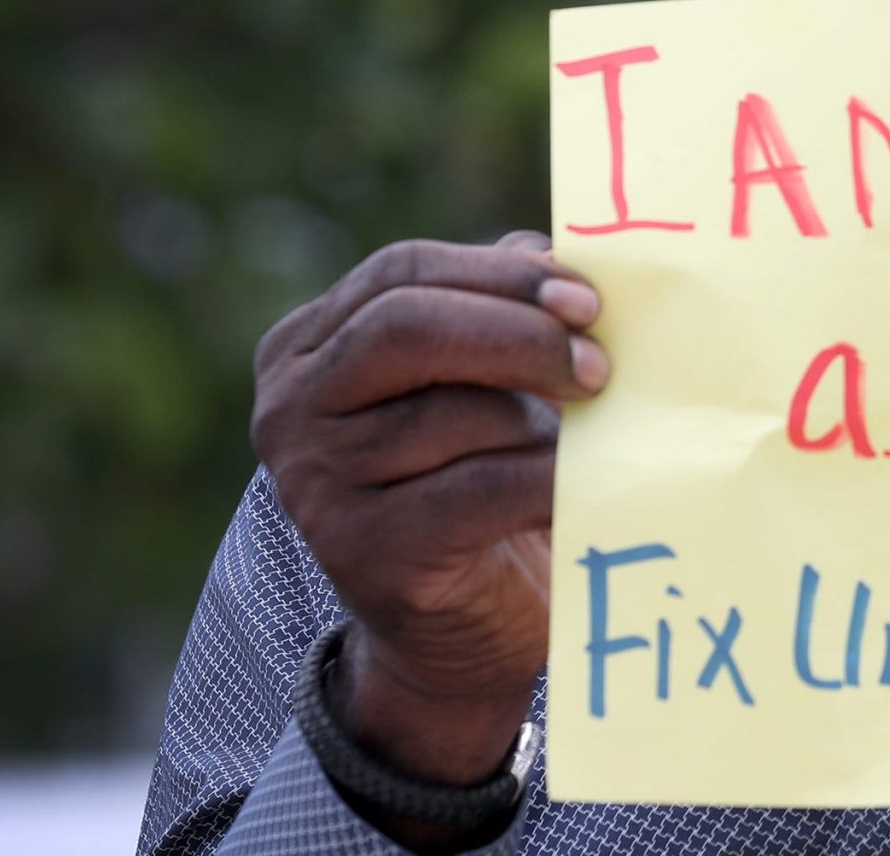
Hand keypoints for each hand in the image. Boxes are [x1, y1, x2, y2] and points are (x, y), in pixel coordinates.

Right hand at [250, 231, 606, 837]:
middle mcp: (290, 409)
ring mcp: (316, 484)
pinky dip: (546, 480)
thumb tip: (556, 253)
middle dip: (519, 334)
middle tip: (599, 365)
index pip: (401, 273)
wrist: (456, 637)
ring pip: (450, 413)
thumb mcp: (475, 386)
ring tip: (586, 441)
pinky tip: (582, 486)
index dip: (500, 276)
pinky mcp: (365, 552)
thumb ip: (498, 312)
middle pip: (406, 328)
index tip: (587, 299)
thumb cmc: (476, 482)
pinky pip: (479, 489)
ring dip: (538, 422)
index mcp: (306, 346)